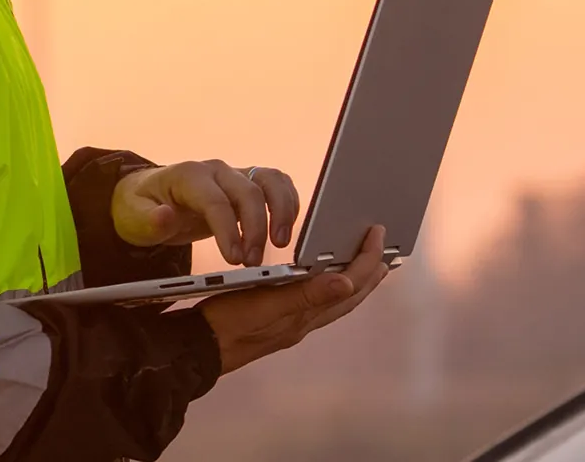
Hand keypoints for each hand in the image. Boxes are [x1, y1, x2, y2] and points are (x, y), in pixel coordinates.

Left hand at [110, 160, 299, 265]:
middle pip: (248, 191)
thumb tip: (165, 216)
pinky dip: (287, 203)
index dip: (228, 230)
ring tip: (280, 243)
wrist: (148, 196)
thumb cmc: (141, 208)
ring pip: (270, 181)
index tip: (235, 259)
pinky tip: (284, 229)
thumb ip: (149, 220)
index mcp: (189, 176)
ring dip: (281, 211)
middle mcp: (216, 170)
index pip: (215, 201)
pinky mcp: (247, 183)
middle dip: (256, 228)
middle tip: (253, 262)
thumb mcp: (134, 218)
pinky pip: (276, 184)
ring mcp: (234, 174)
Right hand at [198, 224, 391, 373]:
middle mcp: (304, 321)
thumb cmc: (226, 325)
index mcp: (304, 315)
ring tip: (366, 265)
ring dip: (353, 281)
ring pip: (335, 301)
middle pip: (349, 296)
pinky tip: (324, 281)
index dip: (368, 260)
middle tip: (387, 251)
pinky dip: (328, 288)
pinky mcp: (279, 323)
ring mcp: (292, 324)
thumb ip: (305, 295)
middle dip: (369, 273)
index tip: (379, 234)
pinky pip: (316, 303)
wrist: (198, 350)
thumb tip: (347, 282)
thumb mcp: (265, 305)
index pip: (349, 285)